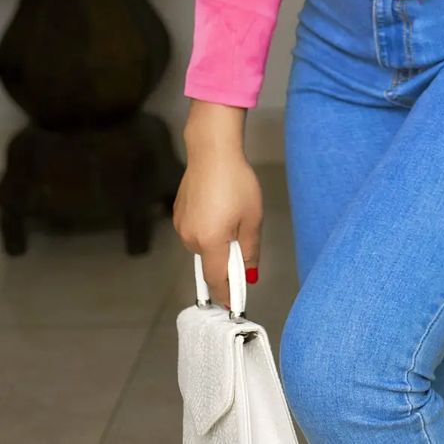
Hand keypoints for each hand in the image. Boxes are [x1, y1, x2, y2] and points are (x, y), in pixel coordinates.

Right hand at [173, 149, 262, 309]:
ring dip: (217, 241)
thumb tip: (250, 275)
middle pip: (210, 262)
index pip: (216, 279)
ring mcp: (181, 226)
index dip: (226, 294)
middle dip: (227, 257)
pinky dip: (207, 227)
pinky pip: (195, 231)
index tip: (234, 305)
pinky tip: (217, 206)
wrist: (212, 152)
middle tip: (243, 235)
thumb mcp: (253, 217)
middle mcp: (190, 238)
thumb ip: (250, 250)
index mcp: (210, 241)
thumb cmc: (237, 182)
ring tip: (231, 213)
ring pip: (203, 246)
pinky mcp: (178, 214)